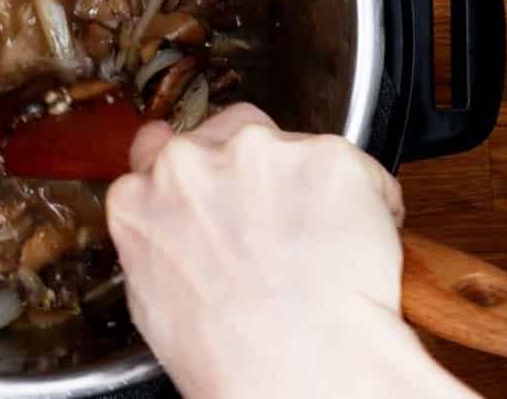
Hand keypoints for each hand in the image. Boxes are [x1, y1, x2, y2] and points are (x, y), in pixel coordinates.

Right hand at [107, 105, 475, 398]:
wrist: (306, 375)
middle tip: (281, 219)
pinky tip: (360, 248)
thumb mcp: (154, 308)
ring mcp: (256, 152)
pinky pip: (355, 170)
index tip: (216, 183)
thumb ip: (157, 244)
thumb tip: (177, 236)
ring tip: (325, 245)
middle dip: (253, 167)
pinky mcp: (325, 158)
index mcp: (139, 200)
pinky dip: (367, 202)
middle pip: (226, 132)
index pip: (156, 147)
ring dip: (306, 182)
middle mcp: (189, 162)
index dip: (196, 166)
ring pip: (289, 145)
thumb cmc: (235, 365)